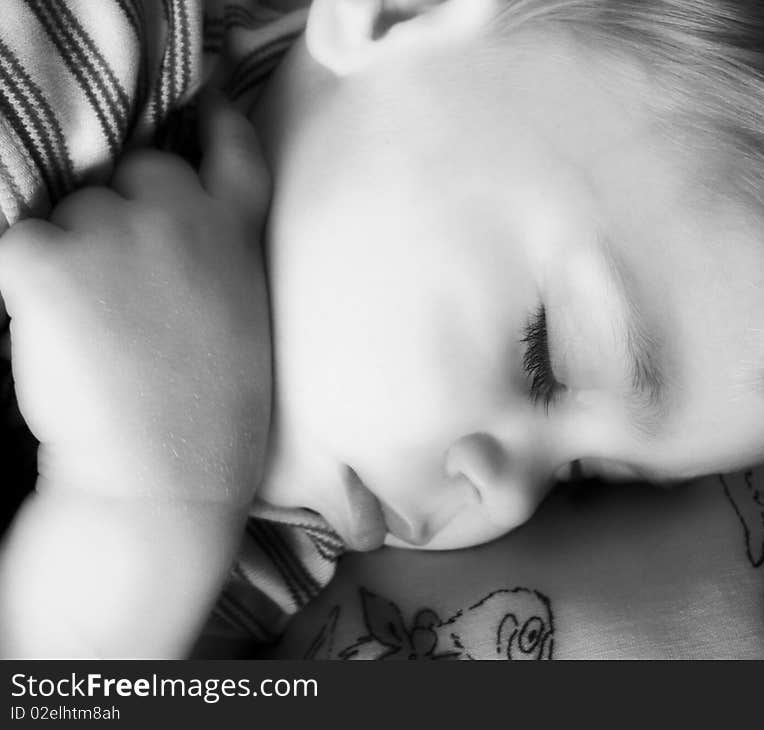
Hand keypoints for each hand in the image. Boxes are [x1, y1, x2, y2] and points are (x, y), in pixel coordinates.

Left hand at [0, 95, 271, 506]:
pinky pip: (16, 245)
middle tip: (121, 286)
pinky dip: (23, 281)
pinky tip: (49, 326)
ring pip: (71, 212)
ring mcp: (113, 231)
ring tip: (92, 328)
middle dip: (123, 212)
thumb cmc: (211, 417)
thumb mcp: (244, 319)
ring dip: (71, 253)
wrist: (166, 481)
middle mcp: (181, 216)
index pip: (236, 155)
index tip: (214, 104)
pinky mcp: (45, 259)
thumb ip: (219, 258)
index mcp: (236, 237)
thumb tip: (169, 228)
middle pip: (135, 174)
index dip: (221, 122)